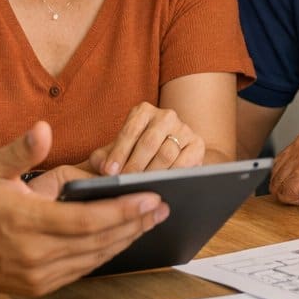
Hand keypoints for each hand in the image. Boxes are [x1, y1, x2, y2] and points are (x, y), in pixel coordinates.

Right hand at [0, 121, 168, 295]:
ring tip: (150, 221)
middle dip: (135, 224)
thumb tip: (44, 129)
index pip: (88, 220)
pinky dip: (104, 254)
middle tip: (163, 208)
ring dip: (125, 240)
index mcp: (28, 222)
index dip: (124, 211)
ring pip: (94, 258)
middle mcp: (36, 253)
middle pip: (99, 241)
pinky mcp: (38, 286)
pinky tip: (120, 239)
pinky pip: (81, 270)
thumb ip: (20, 149)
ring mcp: (38, 274)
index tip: (152, 199)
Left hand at [86, 102, 204, 175]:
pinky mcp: (197, 144)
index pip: (130, 130)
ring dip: (153, 172)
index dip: (119, 152)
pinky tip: (163, 184)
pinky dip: (173, 174)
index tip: (109, 172)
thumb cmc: (135, 154)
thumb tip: (102, 166)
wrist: (167, 154)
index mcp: (143, 111)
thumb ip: (103, 158)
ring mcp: (184, 129)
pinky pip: (186, 162)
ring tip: (141, 186)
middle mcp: (166, 116)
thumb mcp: (116, 152)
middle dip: (135, 165)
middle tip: (125, 183)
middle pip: (149, 142)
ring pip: (167, 153)